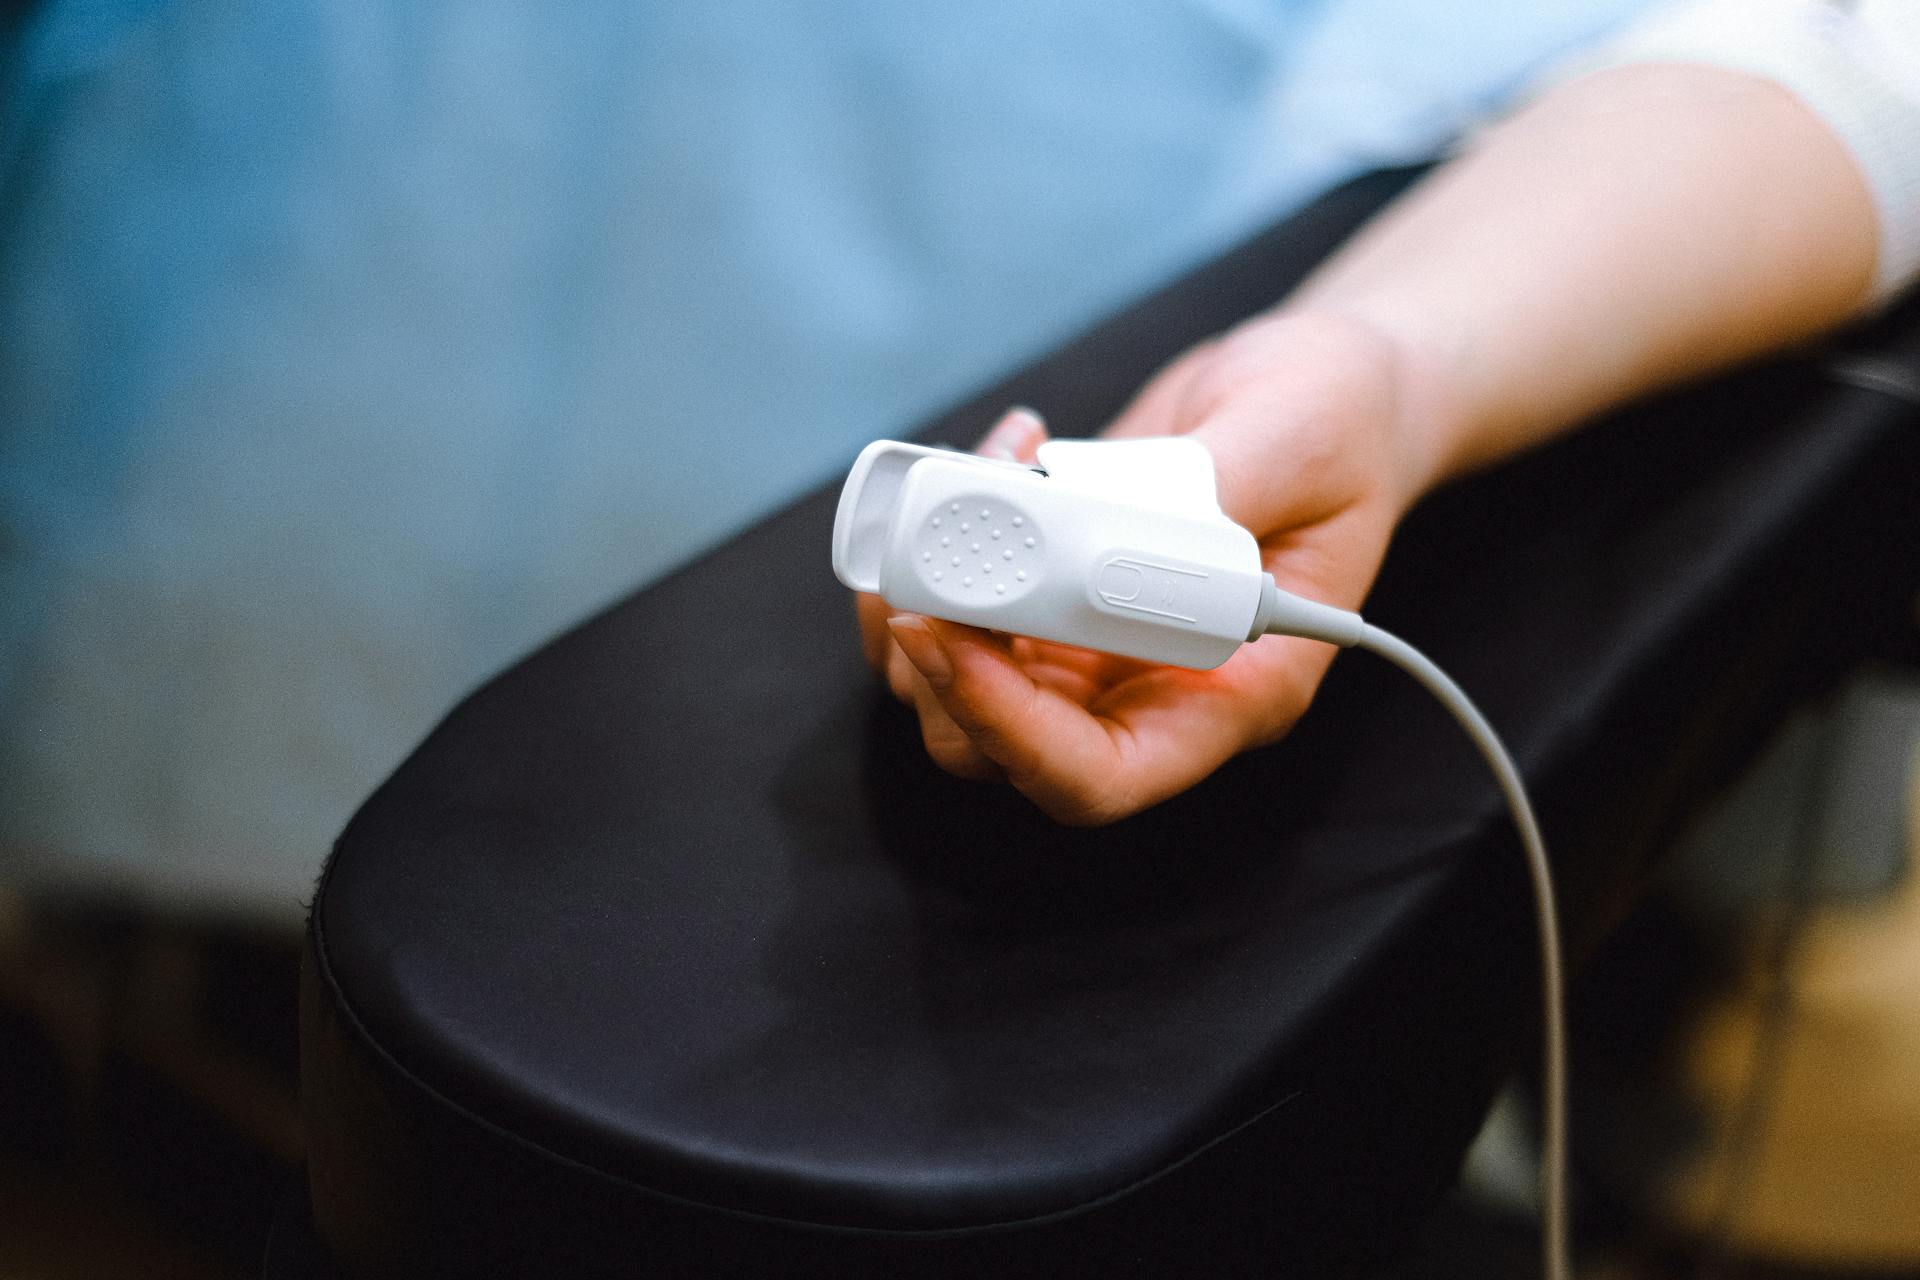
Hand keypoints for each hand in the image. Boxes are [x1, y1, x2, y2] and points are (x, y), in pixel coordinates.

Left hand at [855, 309, 1436, 823]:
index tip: (949, 635)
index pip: (1096, 773)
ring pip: (955, 689)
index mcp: (1232, 693)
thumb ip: (1219, 489)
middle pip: (997, 748)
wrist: (1317, 388)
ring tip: (970, 472)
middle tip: (923, 555)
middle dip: (936, 666)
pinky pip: (957, 610)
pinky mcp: (1051, 593)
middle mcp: (1148, 688)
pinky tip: (990, 457)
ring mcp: (1089, 646)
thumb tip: (1117, 525)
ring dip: (921, 594)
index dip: (1007, 730)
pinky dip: (937, 544)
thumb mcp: (1302, 440)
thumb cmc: (1342, 424)